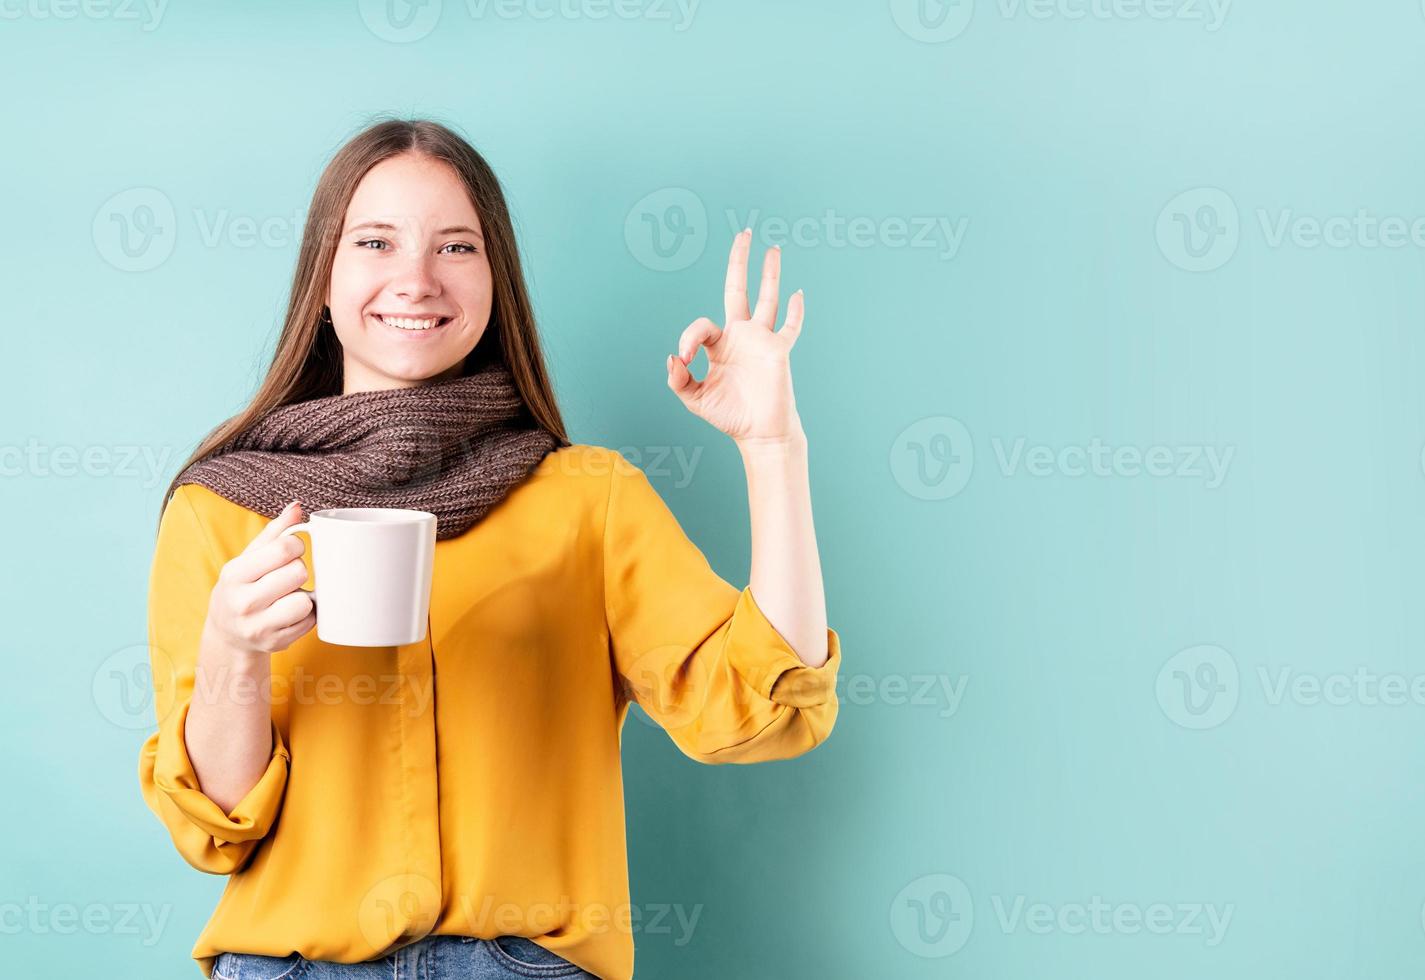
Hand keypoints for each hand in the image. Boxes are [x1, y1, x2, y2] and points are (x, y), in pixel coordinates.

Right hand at [203, 500, 316, 657]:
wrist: (228, 633)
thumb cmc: (244, 586)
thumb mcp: (249, 557)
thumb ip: (275, 531)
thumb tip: (298, 507)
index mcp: (234, 574)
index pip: (283, 549)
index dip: (296, 546)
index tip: (291, 551)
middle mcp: (243, 603)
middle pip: (298, 573)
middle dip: (299, 571)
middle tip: (288, 576)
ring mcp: (259, 627)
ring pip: (305, 602)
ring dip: (304, 596)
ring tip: (289, 596)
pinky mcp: (276, 644)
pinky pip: (310, 622)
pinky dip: (307, 615)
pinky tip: (291, 613)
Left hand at [666, 230, 807, 446]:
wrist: (759, 433)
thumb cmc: (729, 416)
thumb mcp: (695, 399)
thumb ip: (679, 380)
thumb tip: (673, 357)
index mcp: (719, 345)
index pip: (702, 326)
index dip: (689, 337)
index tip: (685, 358)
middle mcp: (741, 336)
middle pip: (739, 289)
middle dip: (740, 262)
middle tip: (743, 235)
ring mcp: (762, 340)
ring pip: (767, 299)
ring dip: (770, 273)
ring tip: (773, 248)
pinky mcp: (779, 350)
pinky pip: (790, 327)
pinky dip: (796, 312)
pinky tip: (798, 294)